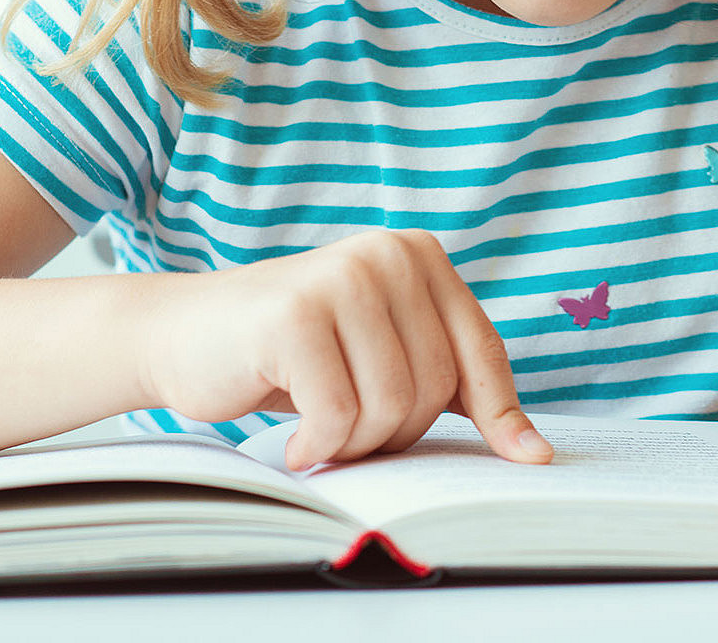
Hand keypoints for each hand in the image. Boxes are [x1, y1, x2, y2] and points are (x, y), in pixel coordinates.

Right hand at [136, 229, 552, 469]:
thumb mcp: (382, 356)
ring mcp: (341, 277)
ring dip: (353, 442)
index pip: (481, 350)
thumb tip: (534, 452)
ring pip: (391, 405)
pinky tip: (296, 439)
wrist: (183, 335)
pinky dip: (318, 446)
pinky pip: (338, 414)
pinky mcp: (295, 314)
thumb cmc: (291, 355)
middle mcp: (388, 254)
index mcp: (419, 256)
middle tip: (347, 430)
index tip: (527, 462)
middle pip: (435, 386)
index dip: (501, 414)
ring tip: (320, 427)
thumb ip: (452, 387)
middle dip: (395, 432)